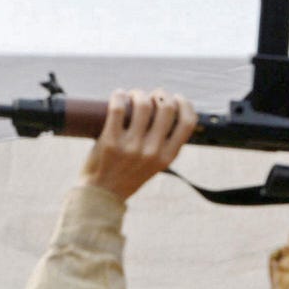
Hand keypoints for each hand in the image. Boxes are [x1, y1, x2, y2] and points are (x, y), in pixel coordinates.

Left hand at [80, 89, 197, 200]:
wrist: (101, 194)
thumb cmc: (128, 175)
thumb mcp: (155, 165)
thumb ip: (164, 145)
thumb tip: (168, 111)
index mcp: (167, 157)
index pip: (187, 123)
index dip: (184, 104)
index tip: (176, 98)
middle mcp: (152, 152)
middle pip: (166, 108)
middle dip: (160, 94)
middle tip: (151, 95)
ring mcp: (131, 147)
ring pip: (143, 105)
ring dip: (138, 93)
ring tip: (132, 96)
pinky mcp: (110, 142)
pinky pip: (118, 109)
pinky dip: (119, 96)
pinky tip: (119, 95)